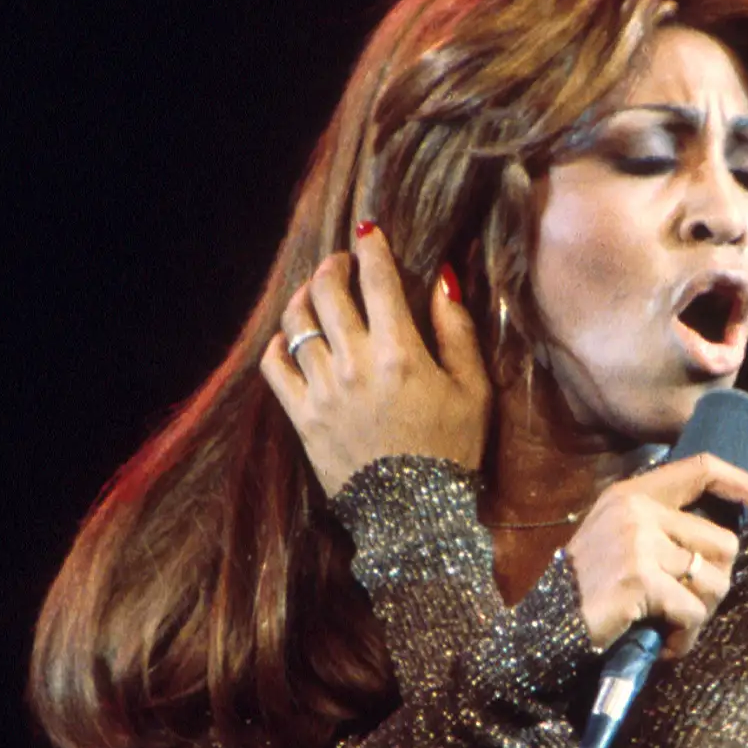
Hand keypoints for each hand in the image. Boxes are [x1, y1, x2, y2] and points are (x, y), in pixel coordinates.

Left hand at [262, 226, 487, 493]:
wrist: (416, 517)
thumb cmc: (453, 451)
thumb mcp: (473, 390)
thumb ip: (457, 331)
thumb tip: (443, 280)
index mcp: (401, 353)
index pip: (378, 279)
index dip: (372, 247)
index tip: (369, 231)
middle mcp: (355, 364)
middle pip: (328, 292)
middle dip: (334, 266)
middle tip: (342, 263)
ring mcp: (322, 390)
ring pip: (297, 323)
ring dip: (305, 298)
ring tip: (315, 293)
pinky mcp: (301, 416)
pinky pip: (274, 366)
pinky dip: (279, 343)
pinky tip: (293, 338)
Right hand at [563, 450, 747, 657]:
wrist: (547, 630)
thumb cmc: (590, 594)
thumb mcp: (621, 544)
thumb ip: (664, 532)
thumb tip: (727, 546)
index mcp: (632, 494)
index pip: (703, 469)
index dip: (747, 486)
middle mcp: (635, 509)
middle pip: (723, 543)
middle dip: (715, 583)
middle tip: (686, 607)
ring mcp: (637, 541)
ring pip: (715, 580)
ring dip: (701, 613)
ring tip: (670, 625)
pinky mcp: (640, 577)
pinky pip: (693, 611)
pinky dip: (686, 636)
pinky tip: (664, 644)